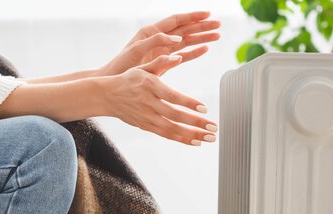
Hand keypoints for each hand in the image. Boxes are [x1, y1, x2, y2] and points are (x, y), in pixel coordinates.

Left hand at [98, 11, 220, 77]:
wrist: (114, 81)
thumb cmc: (122, 65)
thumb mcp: (137, 50)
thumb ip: (156, 42)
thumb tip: (177, 39)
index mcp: (151, 32)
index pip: (176, 21)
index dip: (192, 16)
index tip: (207, 14)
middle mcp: (158, 39)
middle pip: (185, 29)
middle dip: (202, 26)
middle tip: (218, 24)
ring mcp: (162, 51)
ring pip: (186, 41)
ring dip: (201, 38)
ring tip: (217, 35)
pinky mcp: (164, 63)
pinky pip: (182, 55)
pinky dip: (194, 52)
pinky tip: (205, 49)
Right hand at [99, 55, 216, 145]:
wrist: (107, 96)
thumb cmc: (127, 79)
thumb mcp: (142, 67)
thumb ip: (161, 61)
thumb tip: (178, 56)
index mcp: (150, 86)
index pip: (172, 96)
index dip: (188, 103)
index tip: (204, 108)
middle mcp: (148, 104)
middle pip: (175, 116)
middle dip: (196, 123)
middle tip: (214, 127)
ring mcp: (147, 117)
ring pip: (172, 129)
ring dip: (192, 135)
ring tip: (209, 137)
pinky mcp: (146, 126)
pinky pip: (166, 135)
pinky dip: (181, 139)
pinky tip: (196, 141)